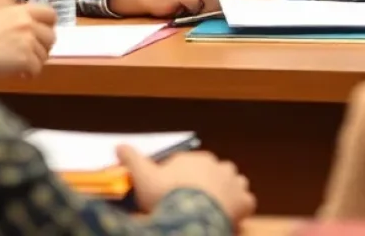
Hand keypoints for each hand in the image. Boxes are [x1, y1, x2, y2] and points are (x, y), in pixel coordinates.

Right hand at [0, 2, 55, 75]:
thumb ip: (19, 21)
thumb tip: (33, 32)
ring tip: (21, 66)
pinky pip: (37, 69)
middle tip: (31, 54)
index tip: (42, 35)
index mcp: (22, 11)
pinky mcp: (26, 59)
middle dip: (42, 47)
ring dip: (35, 62)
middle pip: (51, 37)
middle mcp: (29, 24)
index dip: (49, 26)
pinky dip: (29, 74)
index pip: (51, 14)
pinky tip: (19, 74)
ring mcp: (29, 41)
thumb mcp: (0, 18)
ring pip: (44, 55)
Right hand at [117, 146, 254, 223]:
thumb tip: (118, 145)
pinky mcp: (244, 202)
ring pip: (235, 184)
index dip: (186, 179)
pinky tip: (232, 219)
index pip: (193, 165)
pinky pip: (246, 203)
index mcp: (196, 159)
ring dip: (229, 193)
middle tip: (197, 202)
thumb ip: (132, 160)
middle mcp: (218, 166)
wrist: (191, 215)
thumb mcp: (143, 176)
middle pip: (216, 173)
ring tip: (217, 208)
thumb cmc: (167, 195)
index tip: (177, 192)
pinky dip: (241, 210)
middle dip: (210, 184)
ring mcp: (233, 183)